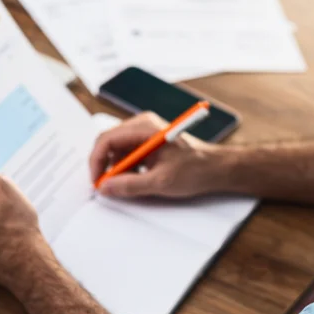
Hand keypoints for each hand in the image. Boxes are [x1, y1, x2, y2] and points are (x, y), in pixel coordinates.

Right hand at [89, 112, 223, 198]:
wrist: (216, 168)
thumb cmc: (195, 170)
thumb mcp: (160, 182)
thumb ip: (130, 185)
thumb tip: (105, 187)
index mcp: (145, 128)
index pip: (106, 139)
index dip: (97, 161)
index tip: (97, 181)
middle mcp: (142, 125)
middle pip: (109, 143)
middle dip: (105, 166)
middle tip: (107, 187)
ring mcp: (145, 132)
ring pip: (117, 150)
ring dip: (117, 169)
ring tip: (126, 185)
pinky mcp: (149, 142)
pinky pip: (128, 153)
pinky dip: (127, 168)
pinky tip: (138, 180)